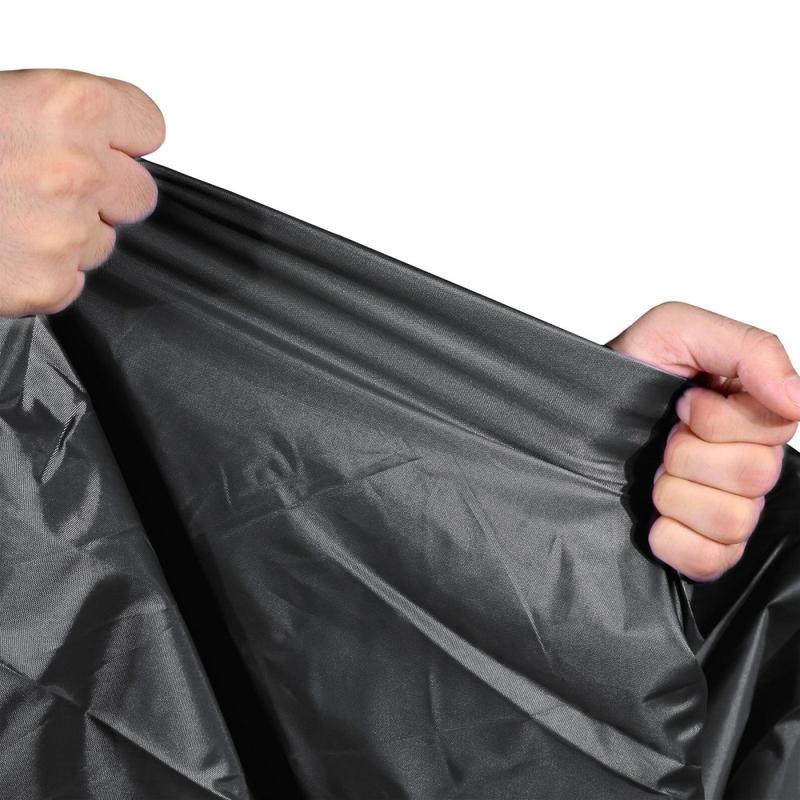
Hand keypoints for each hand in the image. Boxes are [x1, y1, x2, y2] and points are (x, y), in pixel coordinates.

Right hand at [0, 68, 165, 317]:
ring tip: (7, 220)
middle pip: (137, 192)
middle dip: (104, 192)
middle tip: (51, 188)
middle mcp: (77, 171)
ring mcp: (65, 235)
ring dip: (67, 235)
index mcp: (65, 108)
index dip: (124, 137)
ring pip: (101, 241)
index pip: (147, 125)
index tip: (110, 143)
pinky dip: (42, 273)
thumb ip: (52, 121)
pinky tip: (1, 252)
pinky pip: (70, 281)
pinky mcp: (47, 286)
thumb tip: (90, 138)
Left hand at [606, 301, 799, 581]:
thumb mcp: (675, 330)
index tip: (683, 403)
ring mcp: (722, 505)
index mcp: (746, 413)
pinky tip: (654, 519)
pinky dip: (677, 541)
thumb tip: (797, 399)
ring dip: (677, 494)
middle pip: (758, 475)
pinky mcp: (698, 545)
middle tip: (662, 440)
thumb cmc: (617, 375)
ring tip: (651, 477)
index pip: (779, 426)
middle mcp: (741, 461)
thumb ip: (749, 349)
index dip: (721, 419)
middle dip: (690, 454)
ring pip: (734, 520)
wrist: (566, 420)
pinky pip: (714, 560)